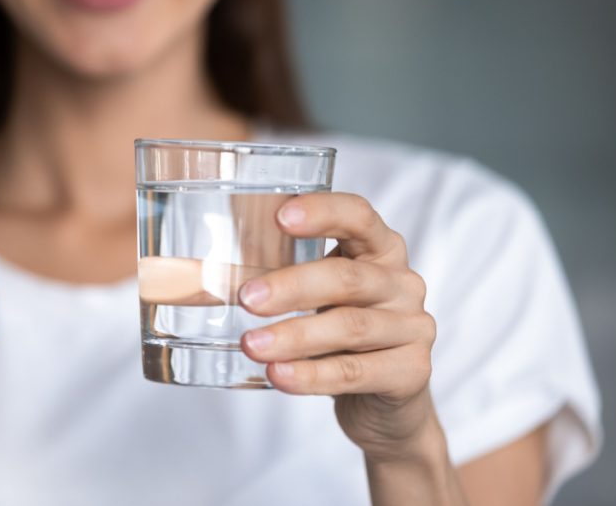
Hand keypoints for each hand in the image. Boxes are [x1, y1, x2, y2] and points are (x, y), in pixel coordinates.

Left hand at [238, 193, 437, 460]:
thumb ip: (281, 281)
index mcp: (379, 250)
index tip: (280, 217)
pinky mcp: (412, 371)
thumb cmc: (339, 336)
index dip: (323, 212)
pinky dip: (312, 375)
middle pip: (348, 277)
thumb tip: (202, 276)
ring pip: (350, 327)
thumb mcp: (318, 299)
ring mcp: (413, 327)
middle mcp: (402, 283)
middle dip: (293, 286)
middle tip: (247, 297)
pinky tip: (279, 376)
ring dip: (295, 336)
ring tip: (251, 345)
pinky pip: (356, 372)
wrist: (384, 403)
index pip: (359, 217)